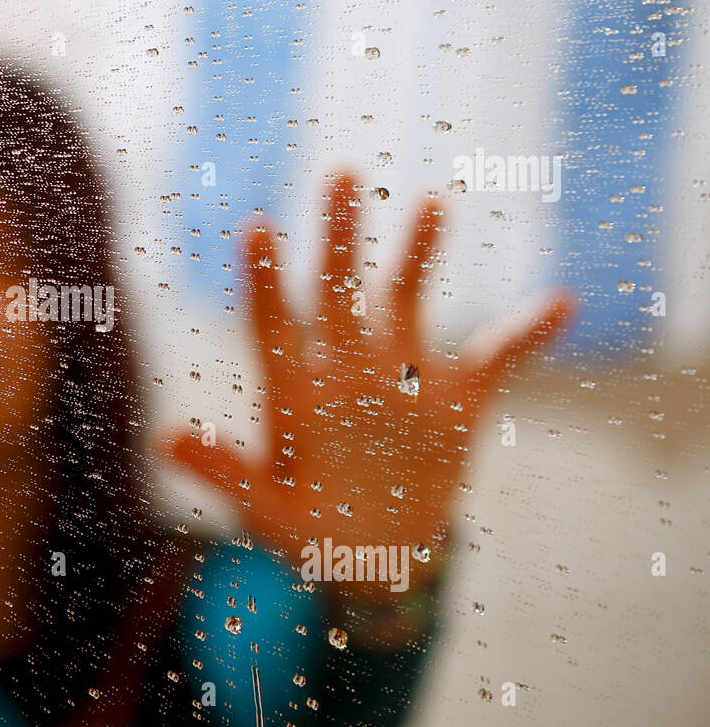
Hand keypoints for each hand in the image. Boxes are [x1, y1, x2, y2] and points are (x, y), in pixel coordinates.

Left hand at [166, 171, 572, 603]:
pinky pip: (496, 356)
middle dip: (338, 234)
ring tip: (431, 204)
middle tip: (339, 173)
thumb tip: (165, 439)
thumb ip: (222, 471)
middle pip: (337, 288)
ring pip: (407, 298)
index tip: (256, 227)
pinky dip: (527, 333)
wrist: (376, 552)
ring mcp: (400, 375)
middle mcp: (346, 366)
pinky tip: (560, 305)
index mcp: (296, 389)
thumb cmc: (308, 527)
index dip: (266, 278)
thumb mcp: (263, 507)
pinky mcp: (453, 398)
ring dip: (417, 254)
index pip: (275, 321)